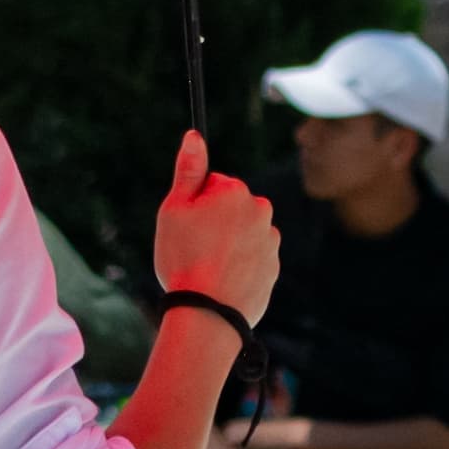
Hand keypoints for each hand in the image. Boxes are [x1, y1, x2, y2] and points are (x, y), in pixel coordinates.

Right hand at [151, 130, 277, 324]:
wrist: (207, 314)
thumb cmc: (183, 259)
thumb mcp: (173, 210)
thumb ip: (188, 170)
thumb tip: (194, 134)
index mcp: (235, 191)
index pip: (213, 184)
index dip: (196, 204)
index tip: (188, 226)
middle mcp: (261, 210)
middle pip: (232, 207)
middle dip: (216, 222)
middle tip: (196, 248)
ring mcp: (271, 240)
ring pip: (244, 233)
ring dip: (230, 243)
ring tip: (209, 267)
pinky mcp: (274, 267)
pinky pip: (253, 257)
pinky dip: (240, 265)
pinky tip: (223, 280)